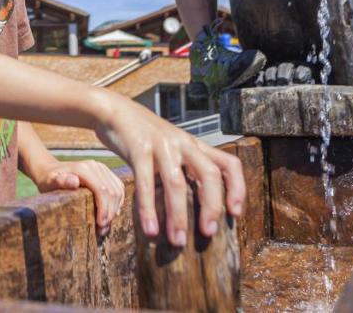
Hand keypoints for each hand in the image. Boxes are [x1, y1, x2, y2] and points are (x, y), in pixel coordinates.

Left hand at [31, 159, 125, 236]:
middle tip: (102, 230)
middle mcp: (95, 166)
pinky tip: (112, 213)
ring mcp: (102, 167)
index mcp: (84, 169)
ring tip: (105, 225)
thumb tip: (74, 181)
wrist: (50, 169)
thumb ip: (60, 181)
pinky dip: (118, 201)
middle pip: (112, 192)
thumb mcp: (49, 182)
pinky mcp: (105, 171)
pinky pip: (118, 186)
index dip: (104, 209)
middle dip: (110, 212)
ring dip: (115, 209)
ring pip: (118, 190)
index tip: (100, 225)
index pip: (102, 190)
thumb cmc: (48, 180)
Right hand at [93, 94, 244, 247]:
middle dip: (212, 206)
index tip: (235, 214)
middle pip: (209, 174)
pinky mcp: (139, 149)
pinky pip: (146, 183)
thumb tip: (196, 203)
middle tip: (208, 233)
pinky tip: (150, 229)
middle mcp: (183, 144)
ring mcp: (161, 145)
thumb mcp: (172, 146)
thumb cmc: (144, 135)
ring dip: (178, 215)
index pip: (228, 163)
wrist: (115, 110)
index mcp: (194, 146)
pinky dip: (148, 209)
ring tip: (177, 241)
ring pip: (177, 183)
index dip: (237, 189)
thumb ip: (184, 166)